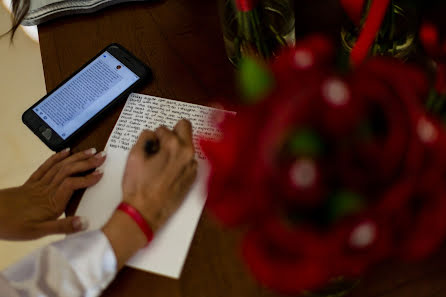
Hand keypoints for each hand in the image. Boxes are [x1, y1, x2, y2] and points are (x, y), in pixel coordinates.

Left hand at [0, 148, 105, 239]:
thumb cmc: (13, 226)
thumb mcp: (38, 232)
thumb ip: (63, 226)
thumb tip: (85, 222)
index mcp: (52, 202)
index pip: (73, 185)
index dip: (88, 178)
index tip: (101, 173)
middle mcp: (47, 189)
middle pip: (69, 171)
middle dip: (87, 162)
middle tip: (102, 156)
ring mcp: (39, 184)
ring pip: (60, 166)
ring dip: (77, 157)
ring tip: (91, 151)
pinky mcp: (31, 182)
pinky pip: (46, 166)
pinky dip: (57, 157)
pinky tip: (66, 151)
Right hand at [102, 120, 197, 268]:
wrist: (146, 213)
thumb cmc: (139, 186)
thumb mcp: (135, 156)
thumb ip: (145, 138)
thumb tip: (152, 135)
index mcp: (174, 146)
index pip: (164, 128)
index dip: (154, 137)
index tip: (150, 148)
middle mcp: (188, 153)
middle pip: (185, 127)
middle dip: (172, 133)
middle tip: (161, 146)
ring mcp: (193, 166)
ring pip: (187, 145)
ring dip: (176, 148)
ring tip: (162, 163)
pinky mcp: (193, 177)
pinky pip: (188, 160)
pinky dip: (180, 161)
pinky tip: (168, 173)